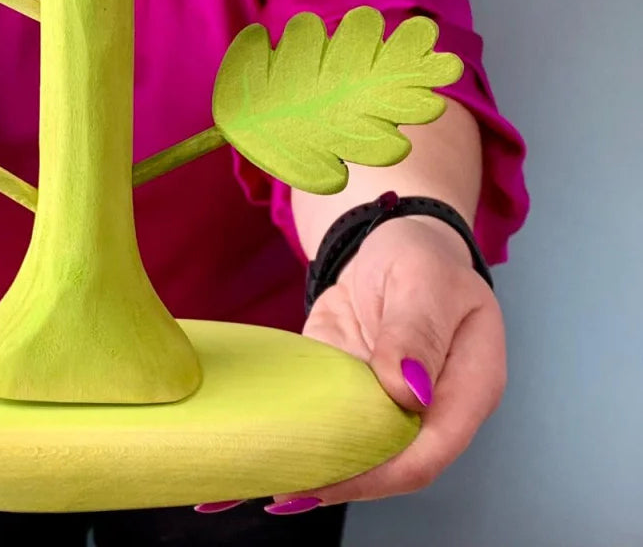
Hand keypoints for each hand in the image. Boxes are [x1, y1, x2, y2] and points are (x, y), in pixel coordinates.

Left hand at [197, 215, 504, 517]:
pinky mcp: (350, 397)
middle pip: (390, 465)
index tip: (328, 477)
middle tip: (282, 487)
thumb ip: (416, 332)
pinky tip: (262, 452)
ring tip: (264, 478)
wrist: (391, 244)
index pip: (429, 453)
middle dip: (338, 479)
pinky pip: (326, 423)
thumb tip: (409, 393)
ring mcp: (388, 407)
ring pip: (355, 452)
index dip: (380, 473)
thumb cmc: (421, 258)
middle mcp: (431, 411)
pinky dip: (298, 437)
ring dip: (313, 468)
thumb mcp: (423, 281)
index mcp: (468, 388)